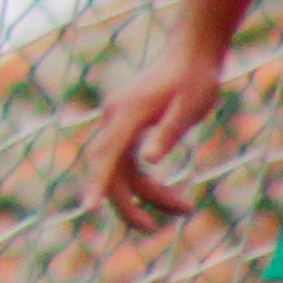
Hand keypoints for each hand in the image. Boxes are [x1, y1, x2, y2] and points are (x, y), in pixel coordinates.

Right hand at [85, 47, 226, 229]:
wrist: (191, 53)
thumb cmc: (194, 78)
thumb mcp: (190, 107)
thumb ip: (168, 132)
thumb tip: (149, 161)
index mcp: (126, 114)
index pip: (106, 155)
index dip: (97, 183)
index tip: (88, 209)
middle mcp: (114, 119)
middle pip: (109, 170)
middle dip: (129, 204)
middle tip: (153, 230)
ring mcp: (118, 124)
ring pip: (122, 171)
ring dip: (148, 195)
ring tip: (186, 209)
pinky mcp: (127, 128)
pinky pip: (129, 165)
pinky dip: (147, 185)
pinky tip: (171, 197)